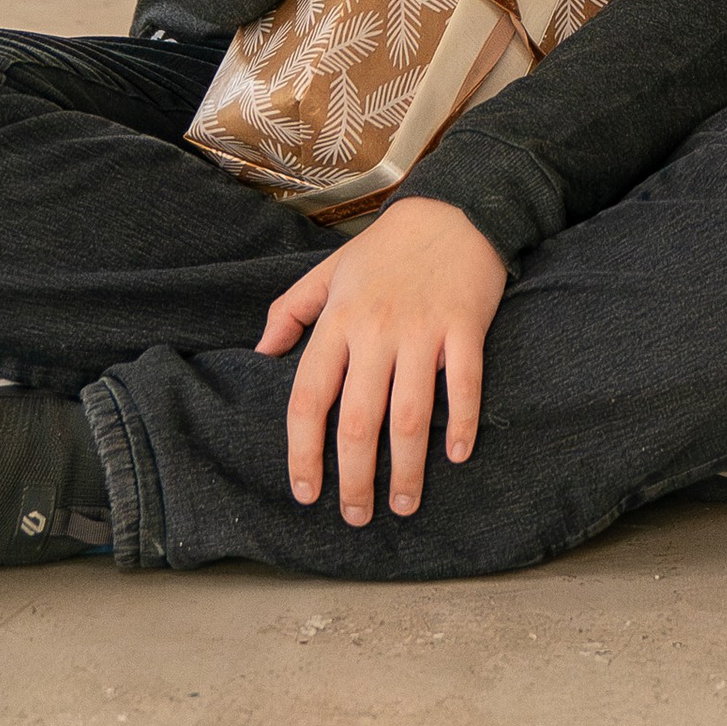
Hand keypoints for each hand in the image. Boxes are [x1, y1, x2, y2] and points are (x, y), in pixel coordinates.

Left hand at [256, 197, 506, 523]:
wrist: (454, 210)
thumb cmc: (387, 248)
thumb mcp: (328, 272)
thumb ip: (290, 311)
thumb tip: (261, 354)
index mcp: (338, 321)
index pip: (308, 398)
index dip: (302, 453)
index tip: (306, 493)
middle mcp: (375, 331)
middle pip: (357, 421)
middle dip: (354, 479)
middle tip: (357, 516)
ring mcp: (422, 330)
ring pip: (409, 416)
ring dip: (406, 469)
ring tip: (404, 504)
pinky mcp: (465, 328)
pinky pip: (463, 385)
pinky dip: (462, 424)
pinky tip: (456, 456)